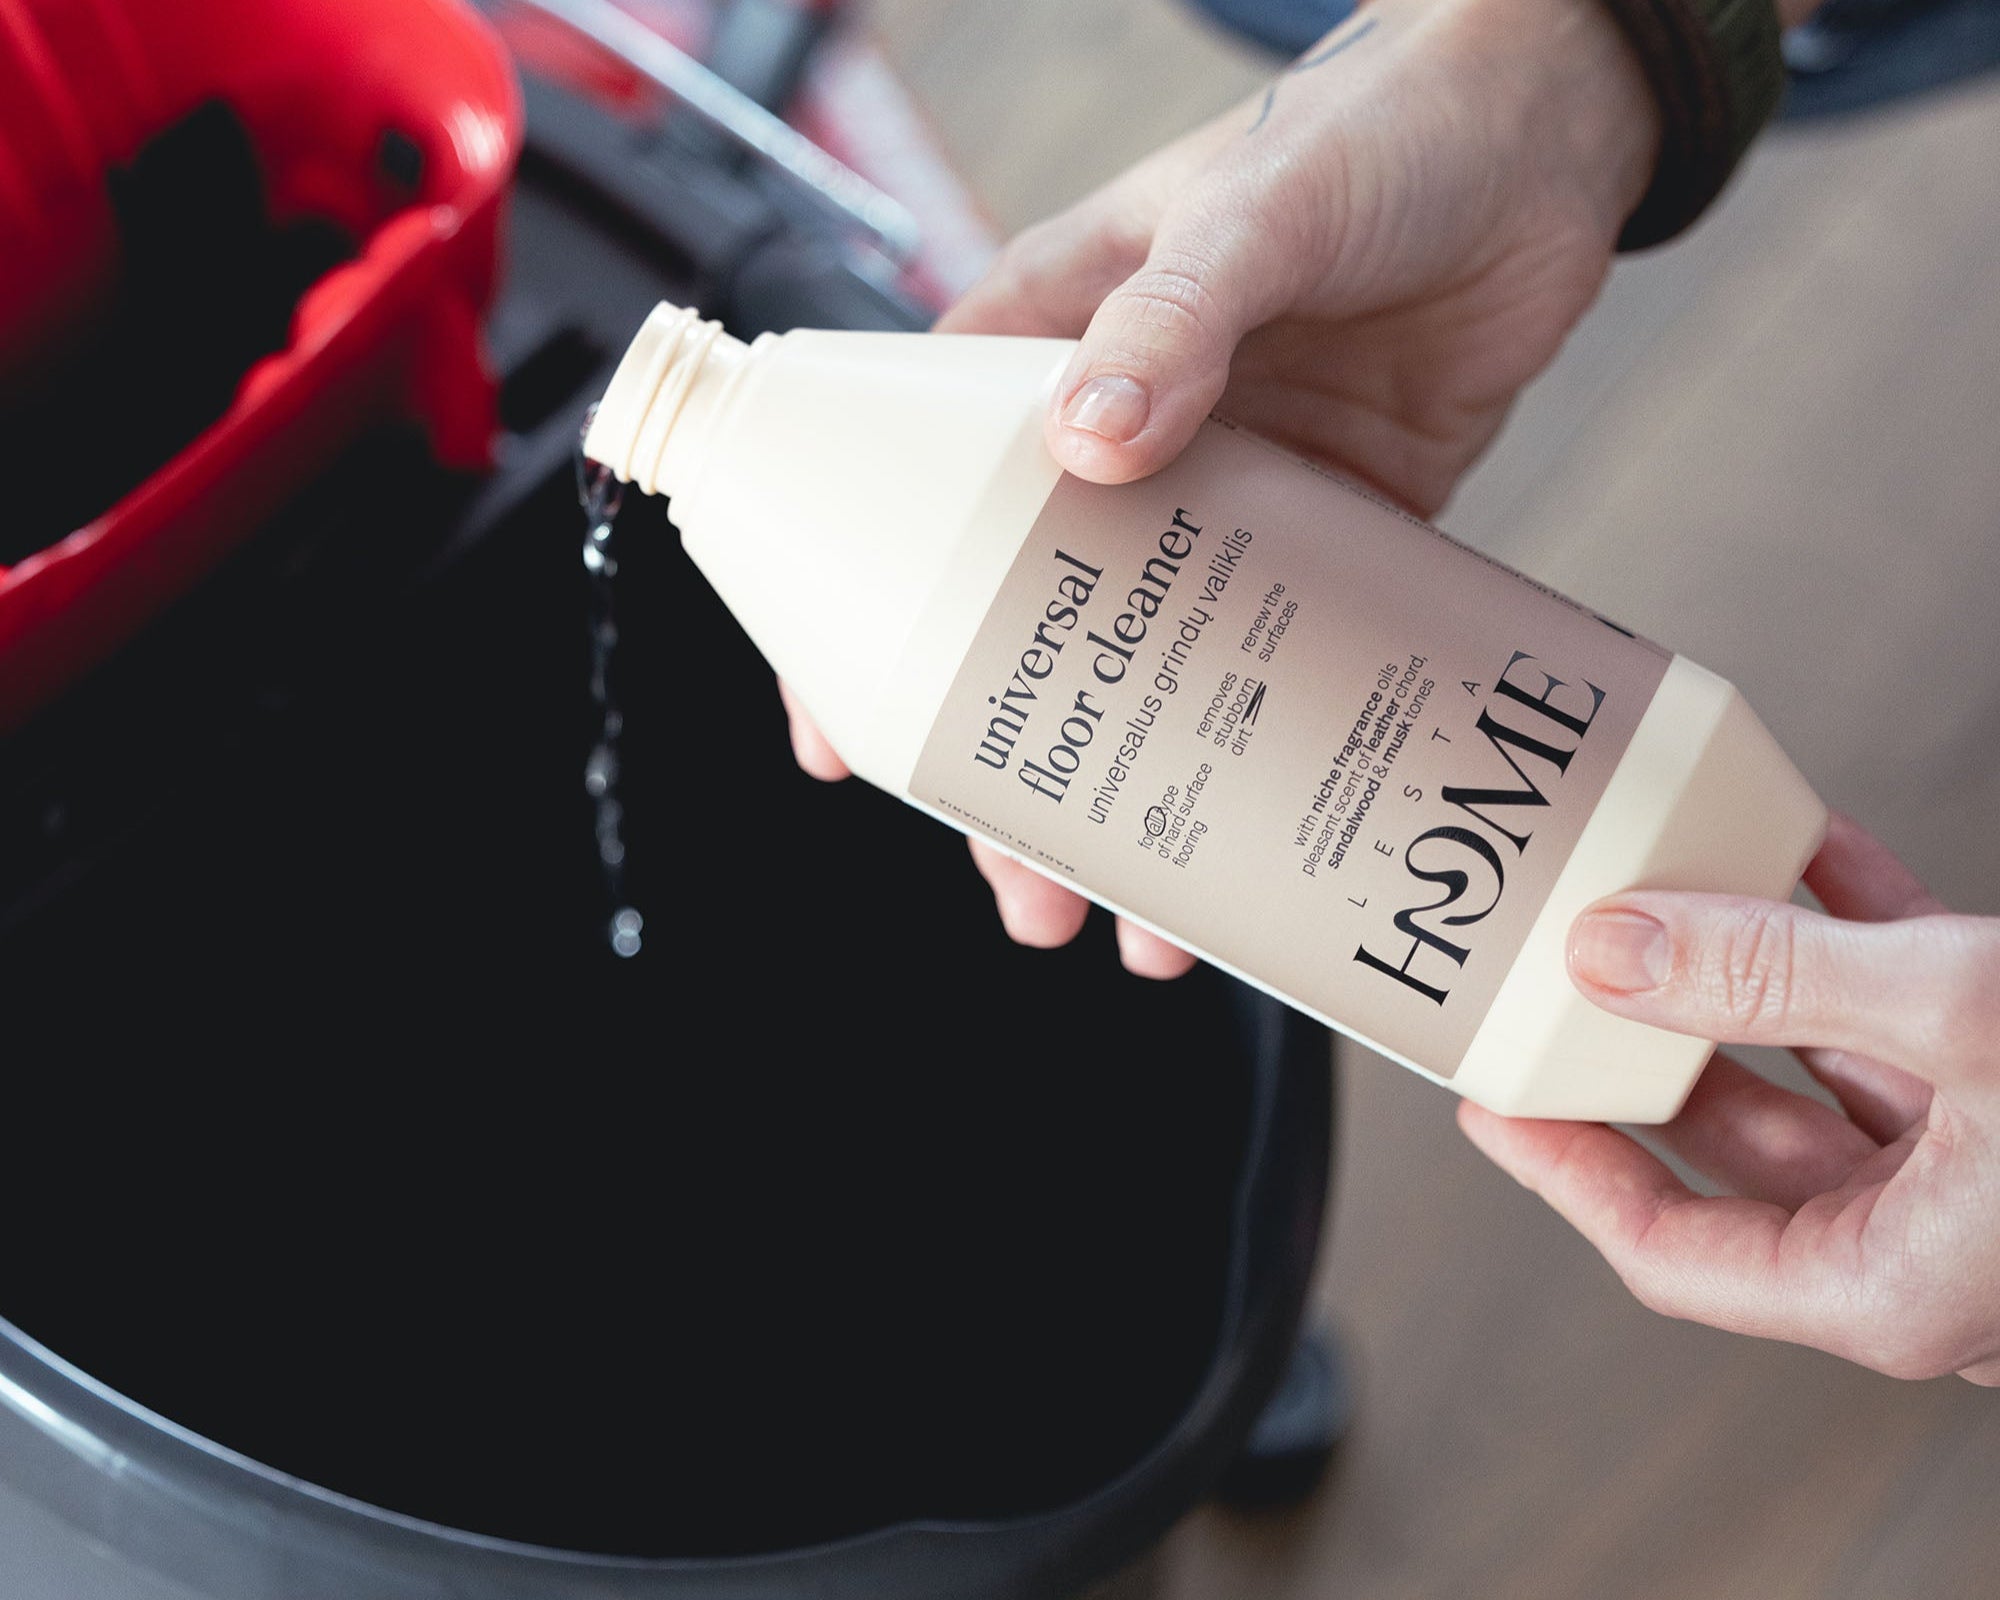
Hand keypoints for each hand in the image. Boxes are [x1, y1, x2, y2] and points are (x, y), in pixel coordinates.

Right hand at [788, 0, 1663, 974]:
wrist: (1552, 132)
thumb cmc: (1373, 126)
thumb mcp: (1252, 211)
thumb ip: (1171, 320)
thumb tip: (1090, 442)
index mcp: (1047, 350)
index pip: (906, 500)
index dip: (861, 627)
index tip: (844, 743)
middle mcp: (1122, 435)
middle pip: (1026, 628)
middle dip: (1013, 766)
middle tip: (1017, 876)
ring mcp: (1225, 496)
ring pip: (1147, 670)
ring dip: (1134, 790)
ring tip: (1131, 912)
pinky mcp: (1331, 531)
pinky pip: (1274, 661)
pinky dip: (1257, 755)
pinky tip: (1257, 842)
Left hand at [1459, 813, 1999, 1383]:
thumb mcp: (1957, 1022)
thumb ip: (1777, 982)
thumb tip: (1612, 950)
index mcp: (1883, 1285)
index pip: (1664, 1247)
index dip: (1561, 1171)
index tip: (1490, 1103)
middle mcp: (1921, 1240)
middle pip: (1730, 1148)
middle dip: (1642, 1048)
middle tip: (1557, 978)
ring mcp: (1973, 1169)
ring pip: (1817, 1067)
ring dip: (1745, 972)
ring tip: (1660, 894)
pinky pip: (1907, 1010)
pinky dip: (1850, 928)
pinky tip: (1795, 848)